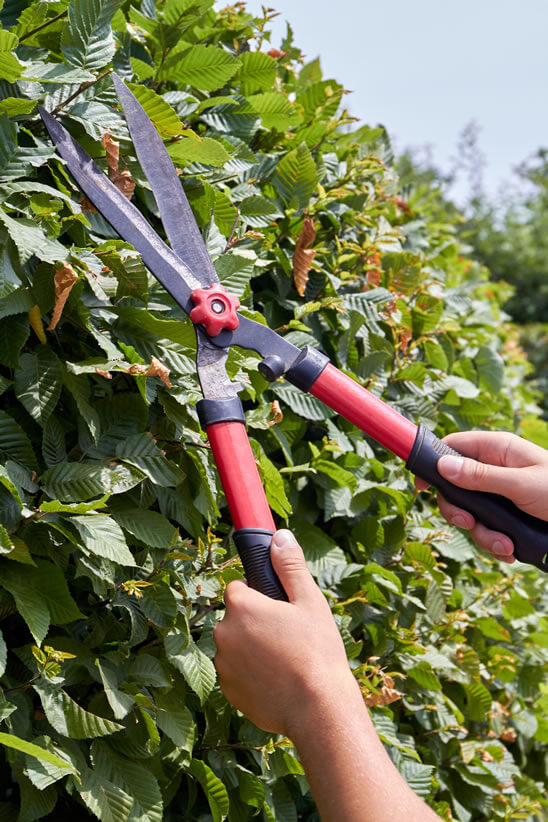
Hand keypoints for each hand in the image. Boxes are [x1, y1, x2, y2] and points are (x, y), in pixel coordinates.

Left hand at [214, 531, 440, 821]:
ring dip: (252, 649)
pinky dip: (252, 675)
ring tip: (286, 661)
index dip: (258, 595)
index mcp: (241, 606)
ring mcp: (223, 665)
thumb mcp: (309, 602)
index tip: (278, 607)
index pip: (238, 588)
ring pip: (236, 646)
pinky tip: (278, 681)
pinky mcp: (228, 692)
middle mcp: (223, 633)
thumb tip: (279, 537)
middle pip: (236, 618)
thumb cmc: (316, 651)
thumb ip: (290, 566)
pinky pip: (237, 674)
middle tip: (287, 635)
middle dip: (255, 623)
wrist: (316, 710)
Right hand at [415, 431, 547, 562]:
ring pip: (471, 515)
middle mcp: (495, 471)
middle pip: (455, 488)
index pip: (453, 448)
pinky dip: (496, 544)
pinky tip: (511, 551)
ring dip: (483, 535)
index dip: (434, 464)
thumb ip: (480, 477)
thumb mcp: (521, 485)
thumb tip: (443, 466)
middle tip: (470, 525)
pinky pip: (487, 531)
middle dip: (461, 512)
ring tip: (506, 545)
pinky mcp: (508, 518)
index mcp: (498, 451)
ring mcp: (501, 496)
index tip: (421, 486)